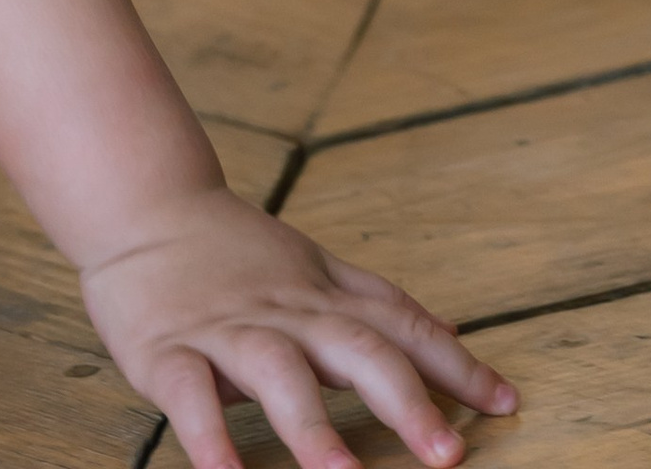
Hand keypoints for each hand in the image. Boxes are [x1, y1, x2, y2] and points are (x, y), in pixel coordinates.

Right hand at [81, 188, 515, 468]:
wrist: (144, 205)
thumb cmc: (235, 251)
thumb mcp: (313, 267)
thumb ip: (373, 305)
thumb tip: (447, 334)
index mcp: (324, 294)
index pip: (402, 326)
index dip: (456, 364)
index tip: (505, 404)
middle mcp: (287, 310)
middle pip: (356, 348)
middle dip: (407, 402)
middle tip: (449, 455)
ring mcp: (228, 330)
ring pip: (279, 374)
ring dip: (314, 429)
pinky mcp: (169, 351)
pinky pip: (192, 398)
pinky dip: (210, 438)